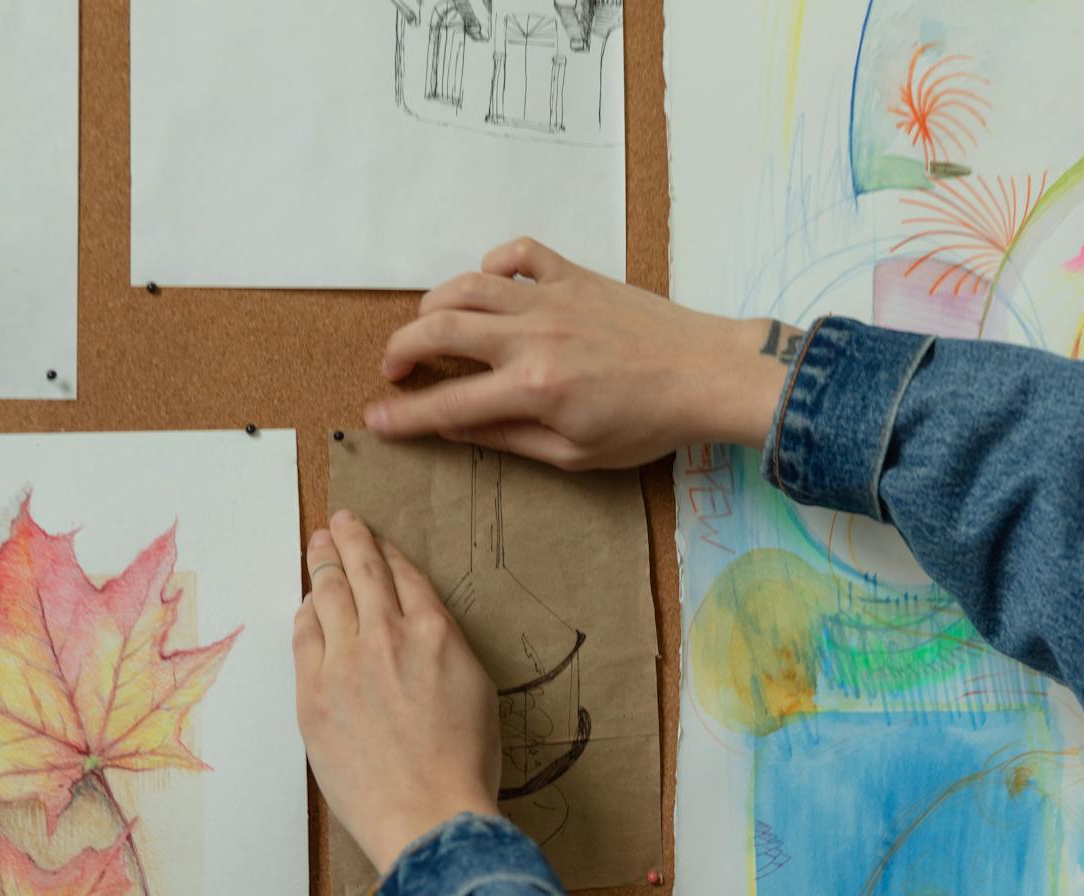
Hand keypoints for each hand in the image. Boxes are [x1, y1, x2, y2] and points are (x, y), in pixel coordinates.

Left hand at [293, 510, 501, 874]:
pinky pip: (304, 638)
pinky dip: (306, 614)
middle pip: (362, 571)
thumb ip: (446, 650)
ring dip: (322, 564)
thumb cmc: (463, 767)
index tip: (376, 540)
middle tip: (340, 521)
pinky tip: (306, 605)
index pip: (405, 575)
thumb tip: (422, 634)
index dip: (386, 552)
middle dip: (349, 538)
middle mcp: (389, 635)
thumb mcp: (476, 691)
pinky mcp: (313, 695)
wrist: (430, 815)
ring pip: (328, 595)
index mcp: (437, 633)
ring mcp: (346, 663)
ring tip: (317, 547)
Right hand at [365, 237, 792, 469]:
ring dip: (435, 306)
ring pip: (467, 286)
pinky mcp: (575, 275)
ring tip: (432, 330)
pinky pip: (518, 253)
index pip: (447, 403)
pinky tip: (490, 287)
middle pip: (439, 329)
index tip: (376, 418)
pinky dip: (493, 265)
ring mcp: (552, 298)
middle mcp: (533, 336)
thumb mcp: (575, 453)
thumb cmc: (649, 423)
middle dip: (402, 348)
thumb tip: (455, 427)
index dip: (404, 414)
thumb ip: (508, 437)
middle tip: (395, 368)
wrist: (707, 374)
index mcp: (533, 389)